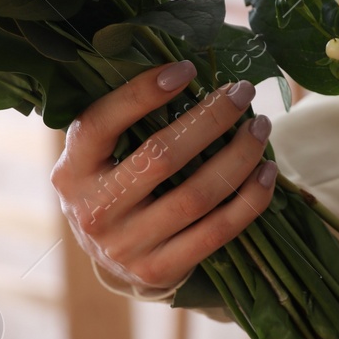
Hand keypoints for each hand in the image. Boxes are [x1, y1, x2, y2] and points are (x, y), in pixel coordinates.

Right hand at [51, 61, 277, 297]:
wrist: (113, 259)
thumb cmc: (117, 186)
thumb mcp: (102, 156)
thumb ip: (126, 121)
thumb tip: (187, 70)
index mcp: (72, 170)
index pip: (101, 123)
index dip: (143, 93)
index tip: (187, 69)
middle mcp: (93, 209)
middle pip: (161, 157)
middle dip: (211, 119)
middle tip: (243, 93)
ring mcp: (125, 245)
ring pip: (196, 195)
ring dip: (238, 156)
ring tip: (260, 128)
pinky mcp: (159, 270)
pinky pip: (217, 231)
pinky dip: (249, 199)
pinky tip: (267, 172)